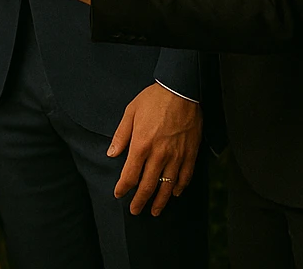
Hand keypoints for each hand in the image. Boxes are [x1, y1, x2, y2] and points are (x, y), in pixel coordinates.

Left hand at [108, 84, 201, 215]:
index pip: (130, 175)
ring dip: (161, 201)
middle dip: (140, 201)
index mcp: (141, 145)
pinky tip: (176, 194)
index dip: (123, 188)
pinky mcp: (190, 153)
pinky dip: (180, 188)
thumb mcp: (130, 112)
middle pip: (148, 185)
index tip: (119, 194)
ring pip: (168, 186)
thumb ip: (120, 136)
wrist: (181, 91)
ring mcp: (176, 156)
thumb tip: (111, 154)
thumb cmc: (153, 99)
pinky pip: (186, 176)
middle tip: (136, 211)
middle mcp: (159, 154)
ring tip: (155, 211)